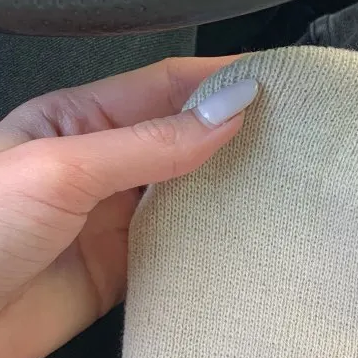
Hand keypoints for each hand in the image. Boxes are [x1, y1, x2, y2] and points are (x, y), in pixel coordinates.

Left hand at [0, 56, 256, 357]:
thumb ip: (146, 144)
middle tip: (298, 138)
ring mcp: (110, 225)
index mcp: (77, 121)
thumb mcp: (60, 169)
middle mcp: (100, 168)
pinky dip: (209, 251)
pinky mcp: (117, 277)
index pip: (164, 87)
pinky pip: (175, 256)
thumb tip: (224, 112)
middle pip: (182, 142)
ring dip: (229, 194)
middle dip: (236, 136)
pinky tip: (241, 245)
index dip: (220, 80)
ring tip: (286, 188)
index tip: (279, 83)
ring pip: (186, 200)